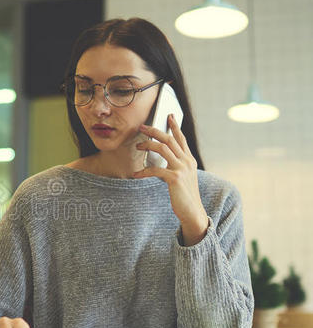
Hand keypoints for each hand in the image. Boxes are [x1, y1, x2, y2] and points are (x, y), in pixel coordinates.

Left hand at [133, 114, 208, 245]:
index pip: (181, 139)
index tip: (168, 115)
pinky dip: (143, 171)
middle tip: (142, 126)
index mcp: (189, 160)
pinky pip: (155, 170)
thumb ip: (175, 166)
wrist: (193, 212)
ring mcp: (182, 169)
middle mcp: (187, 161)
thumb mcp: (182, 177)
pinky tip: (135, 174)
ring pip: (162, 148)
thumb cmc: (184, 196)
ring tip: (137, 146)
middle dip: (155, 130)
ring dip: (147, 145)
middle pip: (169, 139)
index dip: (174, 126)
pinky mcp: (175, 178)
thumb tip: (162, 158)